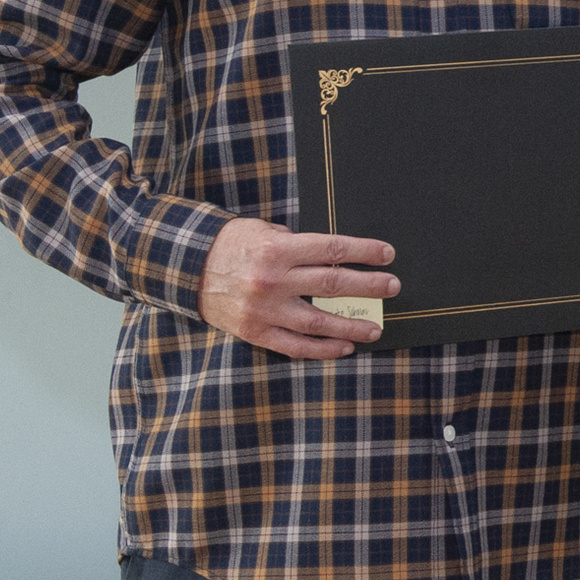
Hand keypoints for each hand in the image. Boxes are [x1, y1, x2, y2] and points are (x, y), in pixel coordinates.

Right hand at [197, 218, 396, 358]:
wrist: (186, 268)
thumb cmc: (232, 244)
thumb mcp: (264, 231)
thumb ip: (298, 243)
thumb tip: (334, 255)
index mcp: (278, 250)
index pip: (333, 250)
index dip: (364, 252)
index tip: (387, 254)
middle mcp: (273, 280)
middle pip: (332, 284)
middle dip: (369, 286)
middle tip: (392, 287)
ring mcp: (263, 310)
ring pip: (318, 321)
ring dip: (351, 325)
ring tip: (375, 328)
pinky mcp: (254, 332)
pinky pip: (294, 345)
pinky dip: (322, 348)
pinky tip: (344, 347)